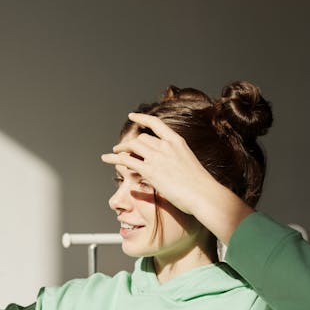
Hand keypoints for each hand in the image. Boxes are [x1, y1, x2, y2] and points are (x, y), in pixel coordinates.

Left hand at [100, 113, 214, 215]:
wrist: (204, 194)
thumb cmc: (200, 186)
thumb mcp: (188, 165)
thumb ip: (175, 161)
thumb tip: (164, 168)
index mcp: (177, 142)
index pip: (156, 124)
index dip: (142, 118)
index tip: (132, 116)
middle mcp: (166, 146)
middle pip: (142, 138)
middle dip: (130, 143)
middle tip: (121, 148)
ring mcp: (158, 157)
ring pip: (132, 146)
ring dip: (120, 149)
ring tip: (113, 153)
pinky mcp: (150, 170)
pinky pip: (127, 160)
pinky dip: (114, 158)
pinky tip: (106, 158)